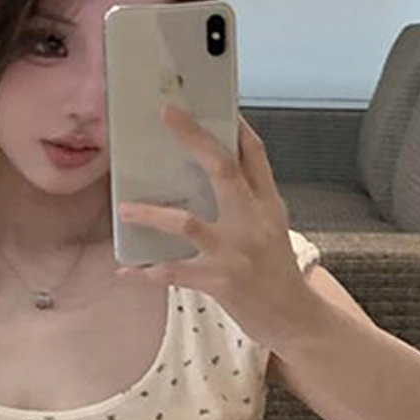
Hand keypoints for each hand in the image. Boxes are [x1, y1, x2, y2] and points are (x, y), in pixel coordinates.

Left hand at [115, 103, 317, 354]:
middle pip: (222, 169)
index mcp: (267, 204)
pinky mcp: (221, 282)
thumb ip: (249, 199)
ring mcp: (236, 252)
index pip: (253, 154)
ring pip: (188, 222)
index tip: (209, 101)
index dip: (233, 124)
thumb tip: (216, 171)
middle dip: (193, 138)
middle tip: (166, 115)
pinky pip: (174, 272)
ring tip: (124, 209)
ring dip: (151, 214)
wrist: (294, 318)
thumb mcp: (273, 227)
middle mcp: (253, 221)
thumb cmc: (277, 272)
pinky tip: (127, 270)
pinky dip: (147, 272)